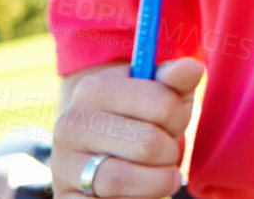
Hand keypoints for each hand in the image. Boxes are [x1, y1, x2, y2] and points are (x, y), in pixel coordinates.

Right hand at [51, 58, 202, 197]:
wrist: (99, 148)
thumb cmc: (140, 115)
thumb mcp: (159, 90)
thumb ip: (177, 78)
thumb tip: (191, 68)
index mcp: (93, 88)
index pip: (160, 104)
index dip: (179, 117)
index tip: (174, 122)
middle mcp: (71, 124)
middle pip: (146, 145)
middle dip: (170, 152)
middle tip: (169, 152)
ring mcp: (62, 163)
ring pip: (120, 180)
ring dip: (156, 182)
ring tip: (162, 176)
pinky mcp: (64, 197)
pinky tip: (139, 192)